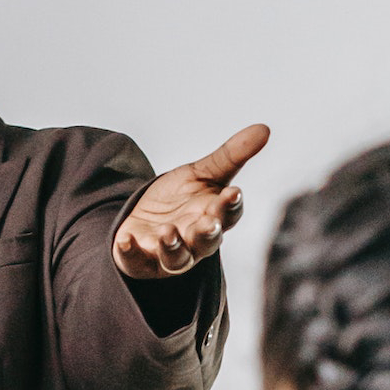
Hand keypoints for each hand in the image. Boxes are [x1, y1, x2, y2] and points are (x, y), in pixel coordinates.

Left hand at [113, 124, 268, 278]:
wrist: (146, 219)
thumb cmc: (181, 199)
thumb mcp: (202, 172)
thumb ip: (231, 155)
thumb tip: (265, 128)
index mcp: (214, 217)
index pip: (228, 214)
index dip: (231, 205)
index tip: (233, 192)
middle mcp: (195, 241)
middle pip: (207, 241)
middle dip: (207, 233)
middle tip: (208, 222)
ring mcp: (168, 254)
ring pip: (176, 257)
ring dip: (172, 246)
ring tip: (167, 231)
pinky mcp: (140, 260)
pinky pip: (136, 260)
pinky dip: (130, 252)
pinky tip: (124, 240)